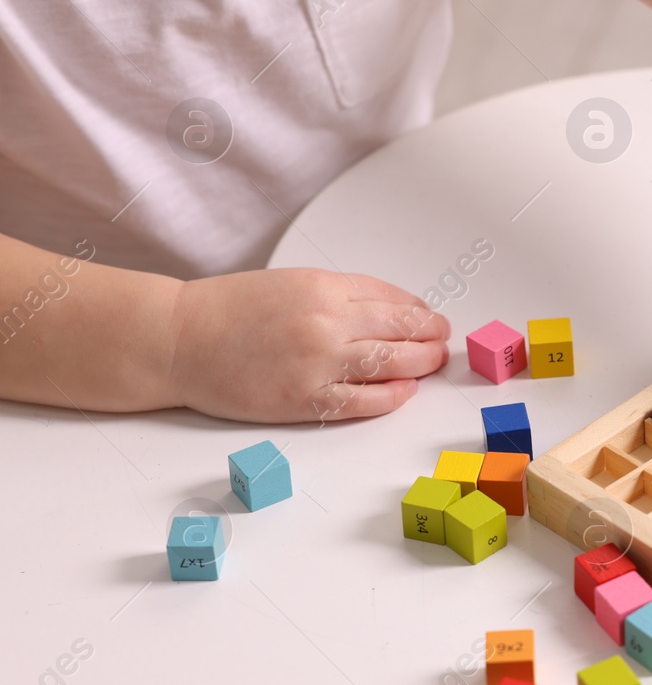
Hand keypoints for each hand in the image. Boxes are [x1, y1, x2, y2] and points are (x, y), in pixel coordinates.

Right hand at [167, 268, 449, 422]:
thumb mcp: (291, 283)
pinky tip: (405, 391)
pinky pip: (364, 401)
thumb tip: (391, 310)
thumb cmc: (229, 311)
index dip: (419, 310)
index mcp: (323, 287)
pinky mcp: (304, 400)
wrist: (177, 339)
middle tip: (442, 341)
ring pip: (392, 364)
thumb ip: (341, 295)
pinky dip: (392, 396)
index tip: (431, 318)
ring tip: (433, 363)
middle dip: (431, 336)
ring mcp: (317, 363)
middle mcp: (326, 322)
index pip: (393, 298)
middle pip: (402, 329)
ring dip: (422, 364)